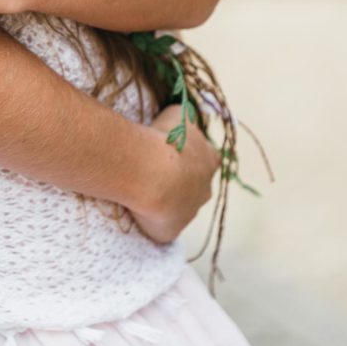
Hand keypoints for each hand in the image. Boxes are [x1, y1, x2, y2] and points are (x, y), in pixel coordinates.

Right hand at [129, 106, 220, 242]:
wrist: (152, 171)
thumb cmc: (165, 139)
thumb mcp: (178, 115)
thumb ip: (182, 118)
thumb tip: (182, 119)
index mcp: (210, 160)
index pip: (204, 158)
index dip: (186, 155)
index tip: (168, 151)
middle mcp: (205, 188)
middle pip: (193, 185)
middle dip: (177, 180)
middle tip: (152, 170)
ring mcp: (190, 213)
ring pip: (178, 206)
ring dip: (164, 199)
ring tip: (141, 187)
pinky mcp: (171, 230)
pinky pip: (161, 225)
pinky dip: (150, 218)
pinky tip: (136, 206)